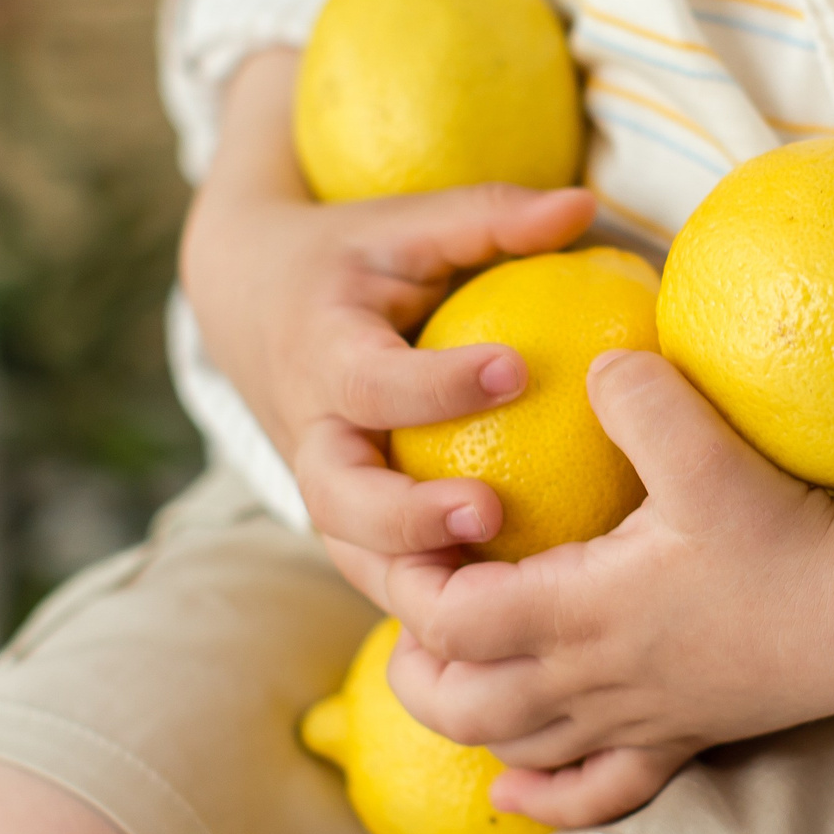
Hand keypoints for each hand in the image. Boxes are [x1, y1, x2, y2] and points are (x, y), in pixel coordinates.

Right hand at [178, 51, 595, 587]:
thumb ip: (489, 215)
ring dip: (417, 584)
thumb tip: (584, 206)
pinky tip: (508, 627)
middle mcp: (311, 432)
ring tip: (499, 598)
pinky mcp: (343, 523)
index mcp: (323, 352)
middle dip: (407, 517)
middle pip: (339, 495)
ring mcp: (322, 487)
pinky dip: (429, 607)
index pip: (372, 379)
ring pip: (354, 556)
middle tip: (488, 514)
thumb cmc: (353, 255)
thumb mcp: (408, 224)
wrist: (249, 298)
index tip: (516, 370)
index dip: (435, 383)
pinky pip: (381, 576)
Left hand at [376, 350, 833, 826]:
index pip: (453, 619)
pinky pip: (595, 793)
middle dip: (414, 667)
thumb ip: (638, 395)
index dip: (414, 586)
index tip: (415, 541)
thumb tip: (589, 360)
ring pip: (514, 747)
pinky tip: (513, 778)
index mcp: (582, 609)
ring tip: (445, 669)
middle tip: (411, 609)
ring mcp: (634, 719)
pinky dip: (543, 792)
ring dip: (463, 717)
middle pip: (462, 702)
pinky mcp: (680, 737)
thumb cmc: (789, 531)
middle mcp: (594, 678)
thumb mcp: (707, 450)